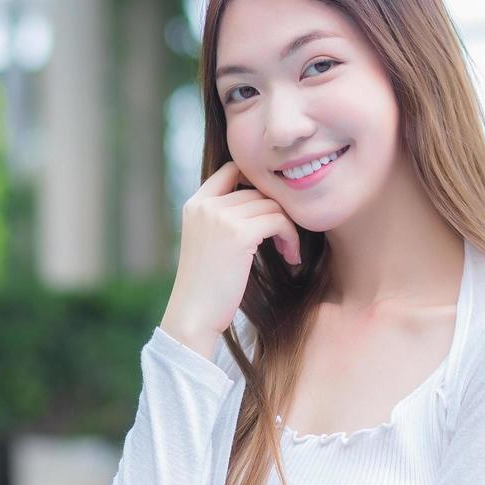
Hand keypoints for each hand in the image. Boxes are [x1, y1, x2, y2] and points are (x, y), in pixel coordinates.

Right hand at [161, 161, 300, 358]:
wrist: (193, 316)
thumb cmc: (205, 287)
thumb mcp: (207, 242)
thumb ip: (224, 218)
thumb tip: (264, 202)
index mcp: (195, 204)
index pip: (232, 169)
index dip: (257, 183)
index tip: (271, 210)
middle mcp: (206, 205)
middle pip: (258, 190)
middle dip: (277, 212)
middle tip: (285, 240)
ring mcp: (221, 217)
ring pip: (272, 205)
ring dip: (287, 227)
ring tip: (289, 252)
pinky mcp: (239, 234)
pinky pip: (279, 221)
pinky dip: (291, 238)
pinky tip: (291, 257)